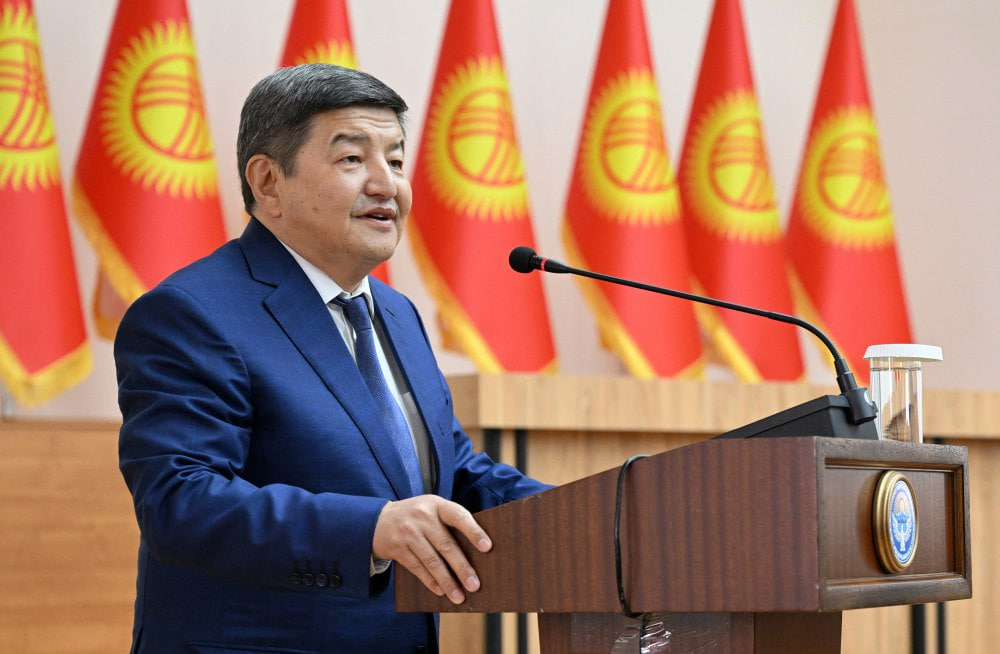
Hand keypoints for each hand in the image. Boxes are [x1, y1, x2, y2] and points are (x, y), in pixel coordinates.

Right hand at [372, 495, 491, 603]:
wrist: (378, 520)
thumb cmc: (416, 516)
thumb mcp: (432, 509)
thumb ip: (449, 523)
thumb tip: (476, 553)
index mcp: (436, 504)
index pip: (459, 516)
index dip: (474, 531)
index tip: (488, 547)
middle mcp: (422, 517)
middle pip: (446, 545)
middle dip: (462, 568)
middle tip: (475, 585)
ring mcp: (408, 533)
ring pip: (432, 561)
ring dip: (447, 582)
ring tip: (459, 597)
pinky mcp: (397, 548)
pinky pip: (417, 568)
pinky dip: (430, 582)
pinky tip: (441, 591)